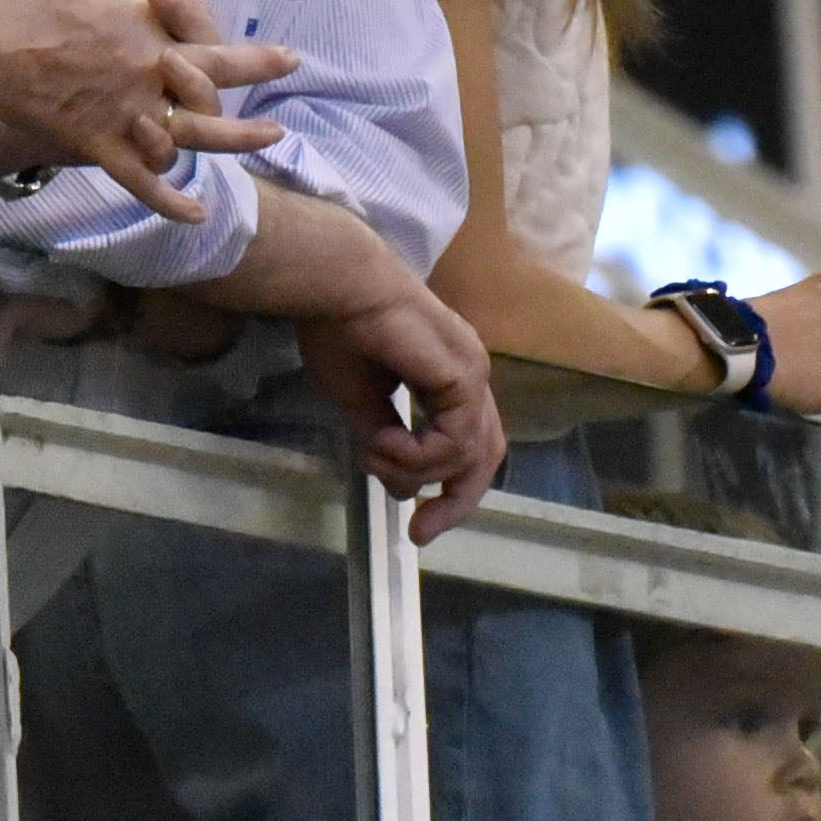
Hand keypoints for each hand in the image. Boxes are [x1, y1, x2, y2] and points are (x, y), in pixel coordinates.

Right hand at [0, 0, 295, 219]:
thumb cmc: (18, 2)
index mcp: (140, 21)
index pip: (199, 21)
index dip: (220, 18)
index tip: (234, 9)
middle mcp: (145, 68)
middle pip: (215, 74)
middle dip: (258, 64)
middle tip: (288, 61)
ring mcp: (126, 112)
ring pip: (195, 132)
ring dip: (240, 137)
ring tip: (274, 134)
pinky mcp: (100, 146)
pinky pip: (142, 180)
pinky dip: (169, 201)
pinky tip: (196, 214)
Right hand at [298, 281, 507, 541]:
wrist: (335, 287)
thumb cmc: (340, 331)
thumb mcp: (359, 403)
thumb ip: (383, 443)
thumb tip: (400, 488)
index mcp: (450, 377)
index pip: (468, 444)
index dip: (448, 489)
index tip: (414, 524)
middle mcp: (470, 375)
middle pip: (484, 456)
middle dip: (455, 501)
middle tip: (419, 533)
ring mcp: (472, 374)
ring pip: (468, 454)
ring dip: (418, 470)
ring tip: (373, 453)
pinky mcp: (463, 376)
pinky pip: (455, 440)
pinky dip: (420, 455)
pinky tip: (385, 442)